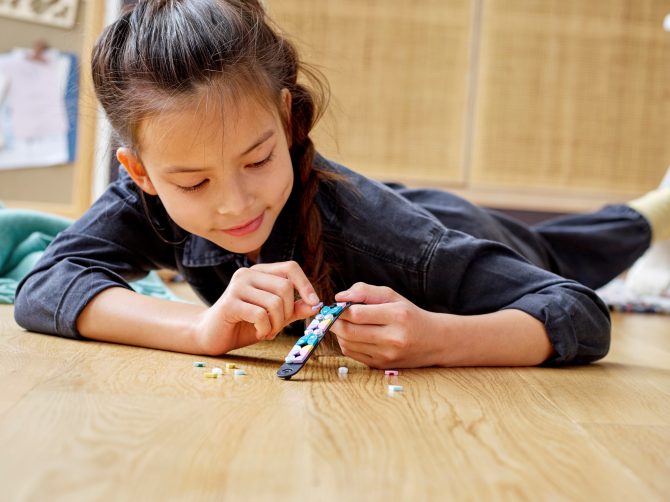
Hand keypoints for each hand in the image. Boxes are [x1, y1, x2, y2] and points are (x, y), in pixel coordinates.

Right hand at [194, 261, 319, 353]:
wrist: (212, 335)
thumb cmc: (244, 324)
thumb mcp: (274, 316)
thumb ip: (294, 309)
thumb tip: (316, 305)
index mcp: (260, 272)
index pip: (290, 267)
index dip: (306, 284)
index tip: (314, 303)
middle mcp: (248, 274)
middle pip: (285, 287)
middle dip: (288, 312)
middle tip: (278, 326)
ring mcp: (237, 286)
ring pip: (275, 302)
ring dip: (276, 324)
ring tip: (267, 331)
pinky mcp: (230, 303)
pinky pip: (260, 315)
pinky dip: (265, 329)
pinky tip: (258, 333)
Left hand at [331, 282, 441, 367]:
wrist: (435, 341)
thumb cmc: (410, 315)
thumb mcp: (392, 296)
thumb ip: (365, 292)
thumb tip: (339, 297)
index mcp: (397, 315)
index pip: (356, 313)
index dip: (340, 309)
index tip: (335, 305)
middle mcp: (393, 337)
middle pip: (348, 331)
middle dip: (334, 322)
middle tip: (331, 315)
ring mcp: (387, 354)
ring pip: (348, 344)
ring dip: (339, 333)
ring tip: (344, 324)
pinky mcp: (382, 365)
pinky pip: (353, 355)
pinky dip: (347, 343)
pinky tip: (353, 335)